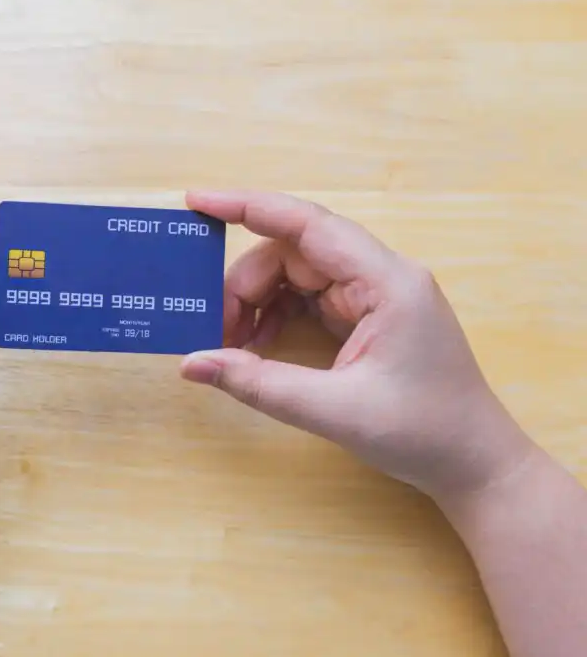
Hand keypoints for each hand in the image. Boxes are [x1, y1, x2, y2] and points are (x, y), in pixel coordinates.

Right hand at [179, 190, 535, 500]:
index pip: (307, 225)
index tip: (197, 201)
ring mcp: (375, 295)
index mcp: (385, 282)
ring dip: (257, 301)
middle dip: (245, 284)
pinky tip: (255, 347)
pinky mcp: (368, 317)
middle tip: (213, 329)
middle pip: (294, 253)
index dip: (248, 207)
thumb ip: (259, 384)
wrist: (475, 465)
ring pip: (297, 275)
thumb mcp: (334, 411)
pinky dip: (275, 316)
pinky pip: (309, 299)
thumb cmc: (422, 434)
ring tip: (230, 344)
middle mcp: (380, 276)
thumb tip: (192, 364)